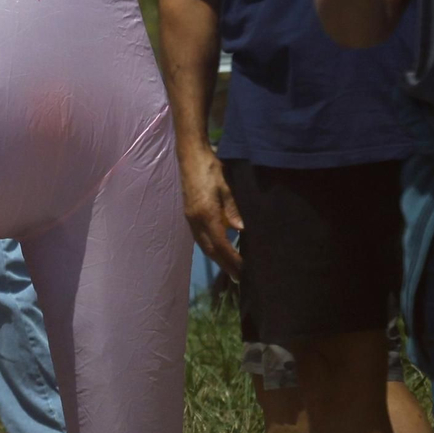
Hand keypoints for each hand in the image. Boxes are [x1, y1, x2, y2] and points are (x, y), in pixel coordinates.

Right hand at [179, 148, 242, 278]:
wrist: (191, 155)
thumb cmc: (212, 168)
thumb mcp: (227, 186)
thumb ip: (233, 209)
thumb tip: (241, 230)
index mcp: (206, 215)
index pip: (220, 244)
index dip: (232, 259)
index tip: (244, 271)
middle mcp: (195, 220)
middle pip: (210, 249)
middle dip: (224, 264)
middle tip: (238, 277)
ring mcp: (190, 218)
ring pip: (203, 245)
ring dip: (216, 258)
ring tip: (229, 268)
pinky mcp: (189, 213)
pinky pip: (199, 237)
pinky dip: (210, 247)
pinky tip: (218, 249)